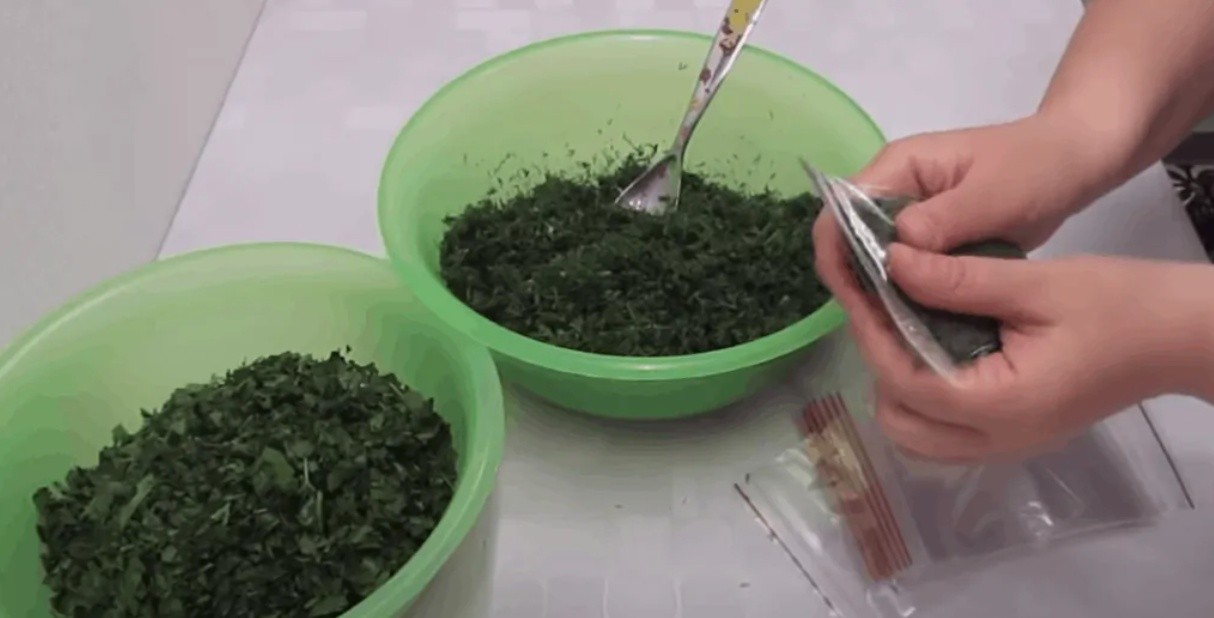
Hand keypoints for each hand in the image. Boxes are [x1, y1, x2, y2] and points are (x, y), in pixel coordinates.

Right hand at [813, 112, 1127, 313]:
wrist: (1075, 161)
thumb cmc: (1037, 167)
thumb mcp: (996, 194)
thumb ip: (945, 218)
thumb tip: (896, 248)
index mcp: (898, 167)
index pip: (842, 210)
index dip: (839, 254)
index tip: (858, 299)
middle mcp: (893, 190)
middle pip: (849, 239)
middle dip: (856, 282)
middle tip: (879, 328)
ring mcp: (910, 216)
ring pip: (874, 260)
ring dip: (880, 294)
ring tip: (897, 332)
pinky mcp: (931, 240)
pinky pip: (904, 270)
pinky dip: (906, 295)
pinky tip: (919, 323)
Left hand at [848, 244, 1212, 461]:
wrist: (1182, 336)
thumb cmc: (1120, 304)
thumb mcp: (1038, 282)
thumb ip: (960, 279)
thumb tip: (892, 262)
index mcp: (999, 406)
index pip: (904, 379)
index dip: (870, 331)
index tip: (854, 286)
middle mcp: (995, 440)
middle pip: (900, 420)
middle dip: (879, 361)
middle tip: (880, 303)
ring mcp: (1005, 444)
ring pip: (917, 434)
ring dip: (898, 382)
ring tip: (903, 320)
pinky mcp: (1014, 434)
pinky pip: (945, 430)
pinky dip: (924, 392)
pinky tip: (931, 341)